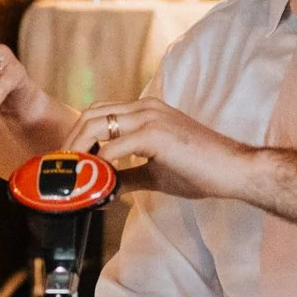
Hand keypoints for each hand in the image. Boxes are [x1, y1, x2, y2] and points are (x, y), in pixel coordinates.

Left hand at [66, 100, 253, 201]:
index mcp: (146, 110)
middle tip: (61, 167)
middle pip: (91, 114)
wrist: (235, 170)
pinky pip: (115, 148)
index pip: (99, 112)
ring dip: (79, 150)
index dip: (78, 134)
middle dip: (70, 141)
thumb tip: (103, 188)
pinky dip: (100, 164)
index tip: (68, 159)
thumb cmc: (202, 170)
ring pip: (97, 125)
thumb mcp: (156, 172)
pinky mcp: (156, 134)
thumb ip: (128, 175)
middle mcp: (146, 107)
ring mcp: (151, 117)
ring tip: (71, 173)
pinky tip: (96, 181)